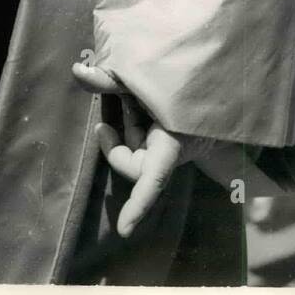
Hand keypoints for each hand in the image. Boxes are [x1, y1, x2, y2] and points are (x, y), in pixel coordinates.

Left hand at [71, 62, 214, 237]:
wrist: (217, 64)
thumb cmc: (185, 74)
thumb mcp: (145, 78)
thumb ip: (110, 78)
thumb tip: (77, 72)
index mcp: (172, 142)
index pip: (152, 181)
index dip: (138, 206)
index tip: (124, 230)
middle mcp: (174, 148)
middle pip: (137, 162)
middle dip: (118, 142)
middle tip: (108, 115)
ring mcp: (175, 142)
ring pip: (140, 142)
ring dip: (130, 119)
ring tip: (134, 90)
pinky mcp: (175, 133)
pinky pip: (149, 132)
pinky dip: (137, 114)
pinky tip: (136, 93)